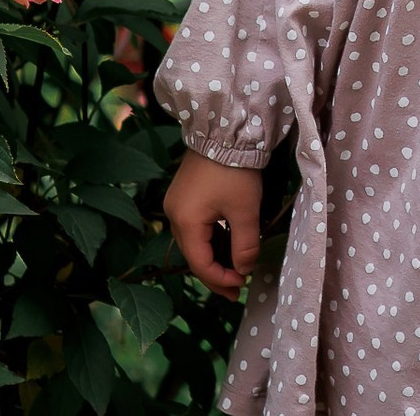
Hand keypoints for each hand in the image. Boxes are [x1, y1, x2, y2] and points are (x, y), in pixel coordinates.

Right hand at [164, 149, 263, 300]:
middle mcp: (173, 215)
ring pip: (194, 242)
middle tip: (237, 290)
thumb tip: (244, 269)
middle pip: (193, 255)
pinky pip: (195, 227)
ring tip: (234, 272)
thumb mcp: (246, 210)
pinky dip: (211, 240)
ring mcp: (176, 204)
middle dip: (216, 274)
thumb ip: (245, 245)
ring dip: (214, 257)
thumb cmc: (235, 171)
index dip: (221, 279)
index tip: (242, 286)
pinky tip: (227, 246)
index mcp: (185, 222)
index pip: (200, 264)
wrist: (224, 129)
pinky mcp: (184, 195)